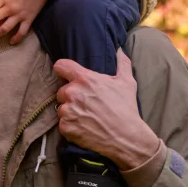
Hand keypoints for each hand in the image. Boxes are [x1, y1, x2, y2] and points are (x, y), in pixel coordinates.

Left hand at [53, 53, 158, 167]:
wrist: (126, 137)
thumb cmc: (126, 108)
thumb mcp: (127, 83)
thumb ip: (122, 63)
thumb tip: (120, 49)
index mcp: (85, 79)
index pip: (60, 66)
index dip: (63, 70)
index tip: (67, 75)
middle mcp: (73, 93)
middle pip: (61, 90)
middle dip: (71, 96)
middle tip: (86, 104)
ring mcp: (68, 111)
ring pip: (61, 108)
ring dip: (70, 112)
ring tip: (87, 117)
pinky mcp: (66, 127)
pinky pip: (62, 124)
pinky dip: (70, 126)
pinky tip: (84, 127)